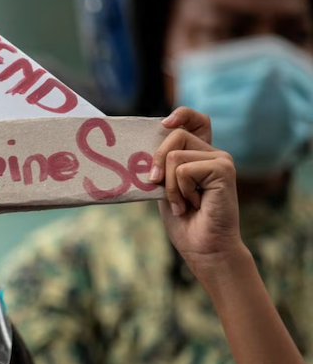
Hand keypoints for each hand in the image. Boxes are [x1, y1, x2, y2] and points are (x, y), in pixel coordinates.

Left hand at [149, 107, 244, 275]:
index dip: (181, 115)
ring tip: (183, 204)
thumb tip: (138, 151)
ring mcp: (221, 159)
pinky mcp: (224, 169)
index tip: (164, 124)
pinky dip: (180, 191)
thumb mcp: (165, 189)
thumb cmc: (184, 222)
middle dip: (157, 160)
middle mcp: (214, 153)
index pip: (196, 120)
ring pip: (175, 155)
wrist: (203, 248)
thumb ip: (161, 168)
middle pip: (176, 134)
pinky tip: (195, 205)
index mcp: (200, 155)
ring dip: (170, 186)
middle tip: (157, 185)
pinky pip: (183, 170)